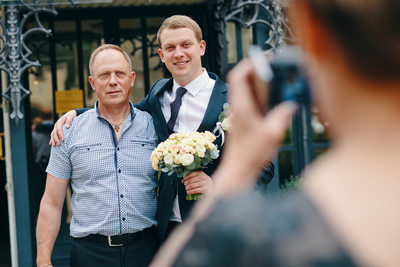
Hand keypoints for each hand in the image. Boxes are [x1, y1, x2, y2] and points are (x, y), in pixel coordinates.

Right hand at [49, 110, 76, 146]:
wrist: (70, 113)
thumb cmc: (71, 115)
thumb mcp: (71, 116)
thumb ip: (69, 121)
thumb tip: (67, 127)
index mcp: (59, 122)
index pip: (59, 129)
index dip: (60, 135)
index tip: (63, 140)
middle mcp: (56, 125)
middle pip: (54, 133)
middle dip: (56, 139)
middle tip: (59, 144)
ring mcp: (55, 127)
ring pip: (52, 134)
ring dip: (53, 140)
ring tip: (54, 146)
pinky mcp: (56, 129)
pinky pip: (53, 135)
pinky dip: (52, 139)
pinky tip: (51, 144)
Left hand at [182, 171, 212, 194]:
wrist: (213, 187)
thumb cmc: (204, 181)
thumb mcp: (200, 176)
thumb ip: (193, 177)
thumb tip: (183, 180)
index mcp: (201, 173)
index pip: (190, 174)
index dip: (185, 177)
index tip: (183, 180)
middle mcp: (202, 177)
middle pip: (190, 180)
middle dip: (185, 183)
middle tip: (185, 185)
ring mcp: (203, 183)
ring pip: (191, 186)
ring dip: (187, 188)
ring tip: (186, 189)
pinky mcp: (204, 189)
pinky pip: (194, 190)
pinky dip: (190, 191)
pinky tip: (188, 192)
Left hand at [212, 59, 296, 195]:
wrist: (238, 171)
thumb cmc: (251, 156)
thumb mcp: (272, 134)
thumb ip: (282, 116)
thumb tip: (292, 105)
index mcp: (241, 107)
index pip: (238, 76)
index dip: (250, 63)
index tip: (265, 59)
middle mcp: (237, 107)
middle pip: (241, 79)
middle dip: (256, 69)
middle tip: (273, 67)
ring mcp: (239, 114)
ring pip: (245, 89)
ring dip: (258, 81)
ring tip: (275, 80)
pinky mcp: (243, 121)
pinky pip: (250, 100)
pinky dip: (260, 95)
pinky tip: (274, 100)